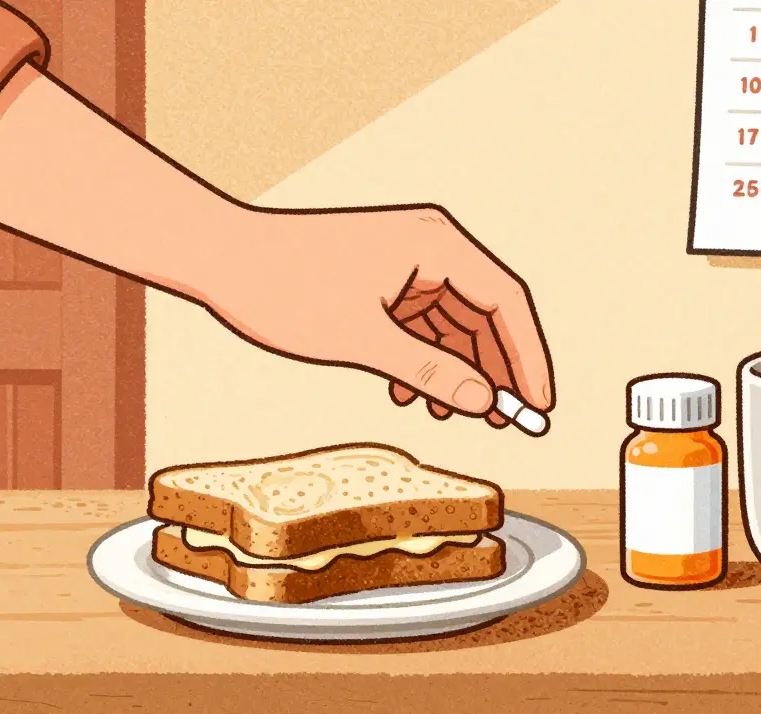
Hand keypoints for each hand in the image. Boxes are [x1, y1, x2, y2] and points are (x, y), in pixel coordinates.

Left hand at [191, 204, 552, 427]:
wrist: (221, 258)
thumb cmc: (282, 285)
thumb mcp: (362, 340)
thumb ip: (429, 372)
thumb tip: (484, 402)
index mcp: (437, 243)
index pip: (508, 303)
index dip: (529, 359)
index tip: (539, 406)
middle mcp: (432, 245)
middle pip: (488, 315)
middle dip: (496, 371)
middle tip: (507, 423)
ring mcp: (409, 260)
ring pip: (457, 324)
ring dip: (458, 372)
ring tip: (453, 416)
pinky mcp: (387, 277)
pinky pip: (426, 323)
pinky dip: (427, 360)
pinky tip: (411, 396)